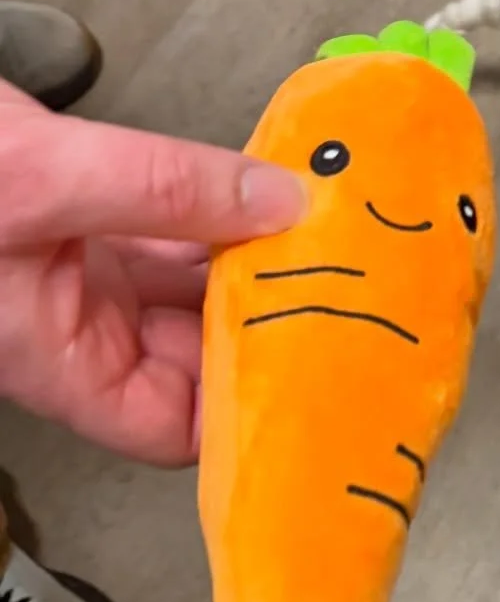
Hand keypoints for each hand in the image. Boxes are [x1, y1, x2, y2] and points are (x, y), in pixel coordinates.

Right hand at [0, 81, 305, 465]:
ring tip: (339, 242)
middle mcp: (76, 325)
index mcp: (55, 355)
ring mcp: (80, 271)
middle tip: (359, 292)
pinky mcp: (84, 217)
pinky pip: (172, 229)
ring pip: (194, 288)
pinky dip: (225, 212)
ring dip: (260, 262)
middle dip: (274, 324)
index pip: (176, 425)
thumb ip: (162, 189)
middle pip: (202, 354)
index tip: (325, 370)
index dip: (249, 414)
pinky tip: (277, 193)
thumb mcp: (38, 176)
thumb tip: (281, 203)